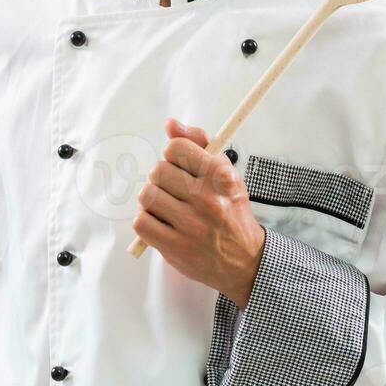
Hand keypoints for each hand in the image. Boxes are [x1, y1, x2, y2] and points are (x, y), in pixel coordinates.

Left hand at [133, 117, 264, 308]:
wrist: (244, 260)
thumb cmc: (230, 211)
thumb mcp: (225, 173)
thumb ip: (198, 144)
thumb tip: (170, 124)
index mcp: (221, 176)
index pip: (176, 148)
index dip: (173, 155)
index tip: (181, 165)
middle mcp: (207, 199)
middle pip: (158, 171)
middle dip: (162, 179)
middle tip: (175, 190)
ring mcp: (191, 226)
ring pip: (146, 196)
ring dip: (153, 200)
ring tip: (168, 208)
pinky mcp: (175, 248)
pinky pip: (141, 222)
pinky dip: (147, 221)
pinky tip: (162, 223)